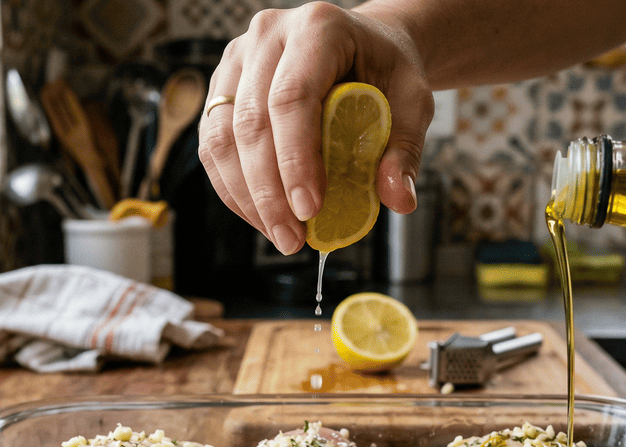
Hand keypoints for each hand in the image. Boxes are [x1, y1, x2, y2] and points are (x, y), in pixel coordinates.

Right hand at [197, 2, 434, 254]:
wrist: (363, 46)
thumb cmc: (386, 71)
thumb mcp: (412, 101)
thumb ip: (405, 148)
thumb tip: (398, 200)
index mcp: (317, 29)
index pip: (292, 98)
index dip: (295, 159)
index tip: (309, 209)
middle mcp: (268, 36)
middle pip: (251, 121)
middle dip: (268, 191)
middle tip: (292, 238)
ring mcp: (238, 58)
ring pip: (222, 137)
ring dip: (246, 196)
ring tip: (279, 235)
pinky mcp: (222, 85)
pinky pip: (213, 144)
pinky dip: (233, 188)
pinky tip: (261, 217)